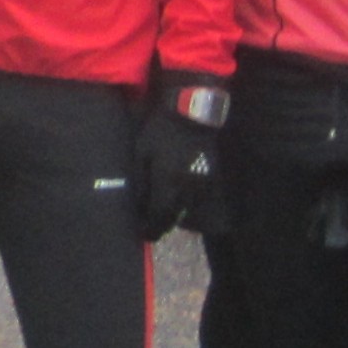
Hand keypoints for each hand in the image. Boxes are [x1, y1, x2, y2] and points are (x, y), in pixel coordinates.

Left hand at [134, 76, 229, 241]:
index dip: (149, 230)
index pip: (159, 220)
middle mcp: (188, 190)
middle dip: (161, 223)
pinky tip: (178, 196)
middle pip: (175, 219)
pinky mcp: (211, 177)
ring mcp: (203, 185)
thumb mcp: (141, 155)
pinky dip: (188, 203)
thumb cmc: (160, 132)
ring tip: (162, 209)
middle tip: (149, 223)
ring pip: (189, 212)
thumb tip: (136, 207)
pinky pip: (200, 200)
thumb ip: (139, 184)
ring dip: (175, 214)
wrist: (192, 114)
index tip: (141, 233)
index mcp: (168, 185)